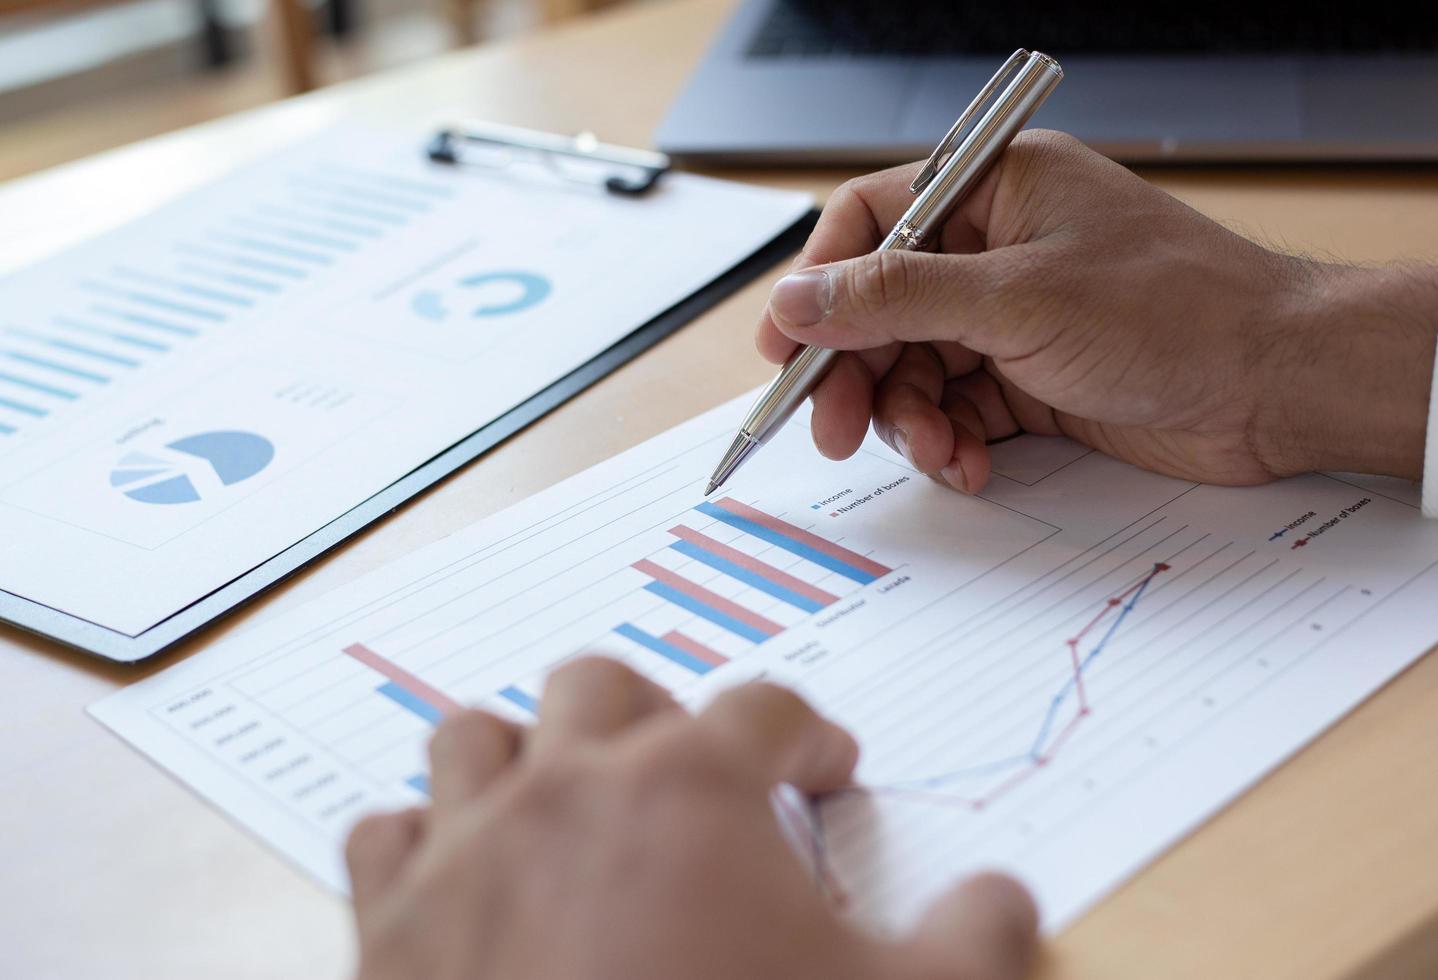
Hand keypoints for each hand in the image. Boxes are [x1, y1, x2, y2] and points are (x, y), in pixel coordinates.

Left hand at [345, 658, 1037, 979]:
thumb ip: (979, 941)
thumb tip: (1007, 898)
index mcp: (692, 786)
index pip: (766, 709)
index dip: (809, 736)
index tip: (825, 770)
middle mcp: (568, 790)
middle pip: (602, 684)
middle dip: (658, 713)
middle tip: (694, 774)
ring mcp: (467, 852)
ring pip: (475, 735)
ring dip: (524, 754)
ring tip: (568, 802)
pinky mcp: (391, 931)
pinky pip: (384, 838)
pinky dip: (422, 843)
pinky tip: (463, 880)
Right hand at [757, 131, 1435, 489]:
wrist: (1276, 387)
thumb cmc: (1178, 312)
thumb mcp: (1016, 297)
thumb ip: (895, 298)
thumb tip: (799, 300)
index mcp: (994, 190)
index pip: (870, 220)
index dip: (817, 282)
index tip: (783, 345)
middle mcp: (996, 249)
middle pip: (881, 309)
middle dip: (857, 373)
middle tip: (835, 429)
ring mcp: (1012, 318)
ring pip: (914, 369)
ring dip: (909, 418)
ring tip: (934, 451)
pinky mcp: (1031, 380)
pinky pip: (955, 411)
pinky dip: (950, 442)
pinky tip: (968, 464)